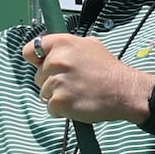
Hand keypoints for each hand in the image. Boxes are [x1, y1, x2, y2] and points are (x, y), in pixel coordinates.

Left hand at [24, 32, 152, 125]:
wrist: (124, 91)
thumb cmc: (108, 70)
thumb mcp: (89, 45)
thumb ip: (66, 46)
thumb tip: (50, 50)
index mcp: (62, 43)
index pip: (30, 50)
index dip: (36, 60)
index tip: (44, 65)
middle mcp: (57, 60)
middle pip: (38, 76)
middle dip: (51, 81)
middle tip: (73, 83)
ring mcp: (57, 81)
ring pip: (44, 93)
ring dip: (57, 97)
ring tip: (77, 93)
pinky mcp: (59, 101)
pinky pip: (50, 108)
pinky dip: (61, 110)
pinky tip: (77, 104)